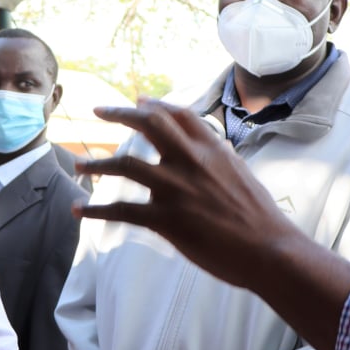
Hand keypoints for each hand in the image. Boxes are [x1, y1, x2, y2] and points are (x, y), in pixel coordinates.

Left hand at [76, 100, 304, 289]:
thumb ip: (220, 161)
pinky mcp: (166, 219)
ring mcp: (176, 188)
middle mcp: (191, 161)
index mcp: (212, 149)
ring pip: (125, 165)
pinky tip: (78, 209)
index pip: (178, 115)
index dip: (155, 105)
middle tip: (98, 111)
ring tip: (78, 165)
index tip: (139, 100)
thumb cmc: (261, 219)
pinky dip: (95, 209)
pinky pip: (121, 210)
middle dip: (120, 115)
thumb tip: (211, 154)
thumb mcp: (242, 175)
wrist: (271, 249)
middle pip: (147, 125)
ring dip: (97, 164)